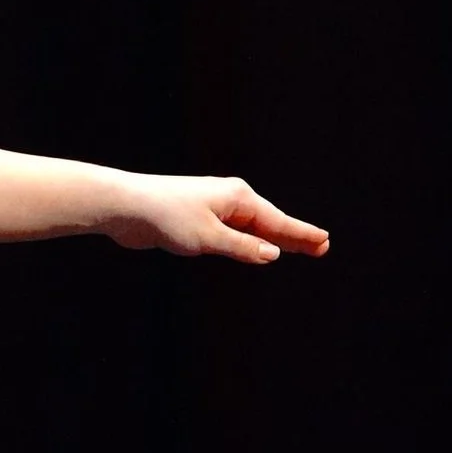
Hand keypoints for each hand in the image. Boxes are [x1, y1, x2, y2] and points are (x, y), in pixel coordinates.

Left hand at [109, 175, 329, 263]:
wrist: (126, 206)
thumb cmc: (166, 216)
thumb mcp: (209, 238)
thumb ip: (243, 248)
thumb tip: (272, 254)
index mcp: (238, 198)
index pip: (278, 222)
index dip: (302, 235)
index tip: (325, 242)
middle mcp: (229, 200)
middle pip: (269, 223)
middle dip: (294, 236)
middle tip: (321, 247)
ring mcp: (214, 209)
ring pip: (251, 228)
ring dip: (272, 240)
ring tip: (295, 248)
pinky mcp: (197, 220)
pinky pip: (232, 233)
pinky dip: (249, 241)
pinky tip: (253, 248)